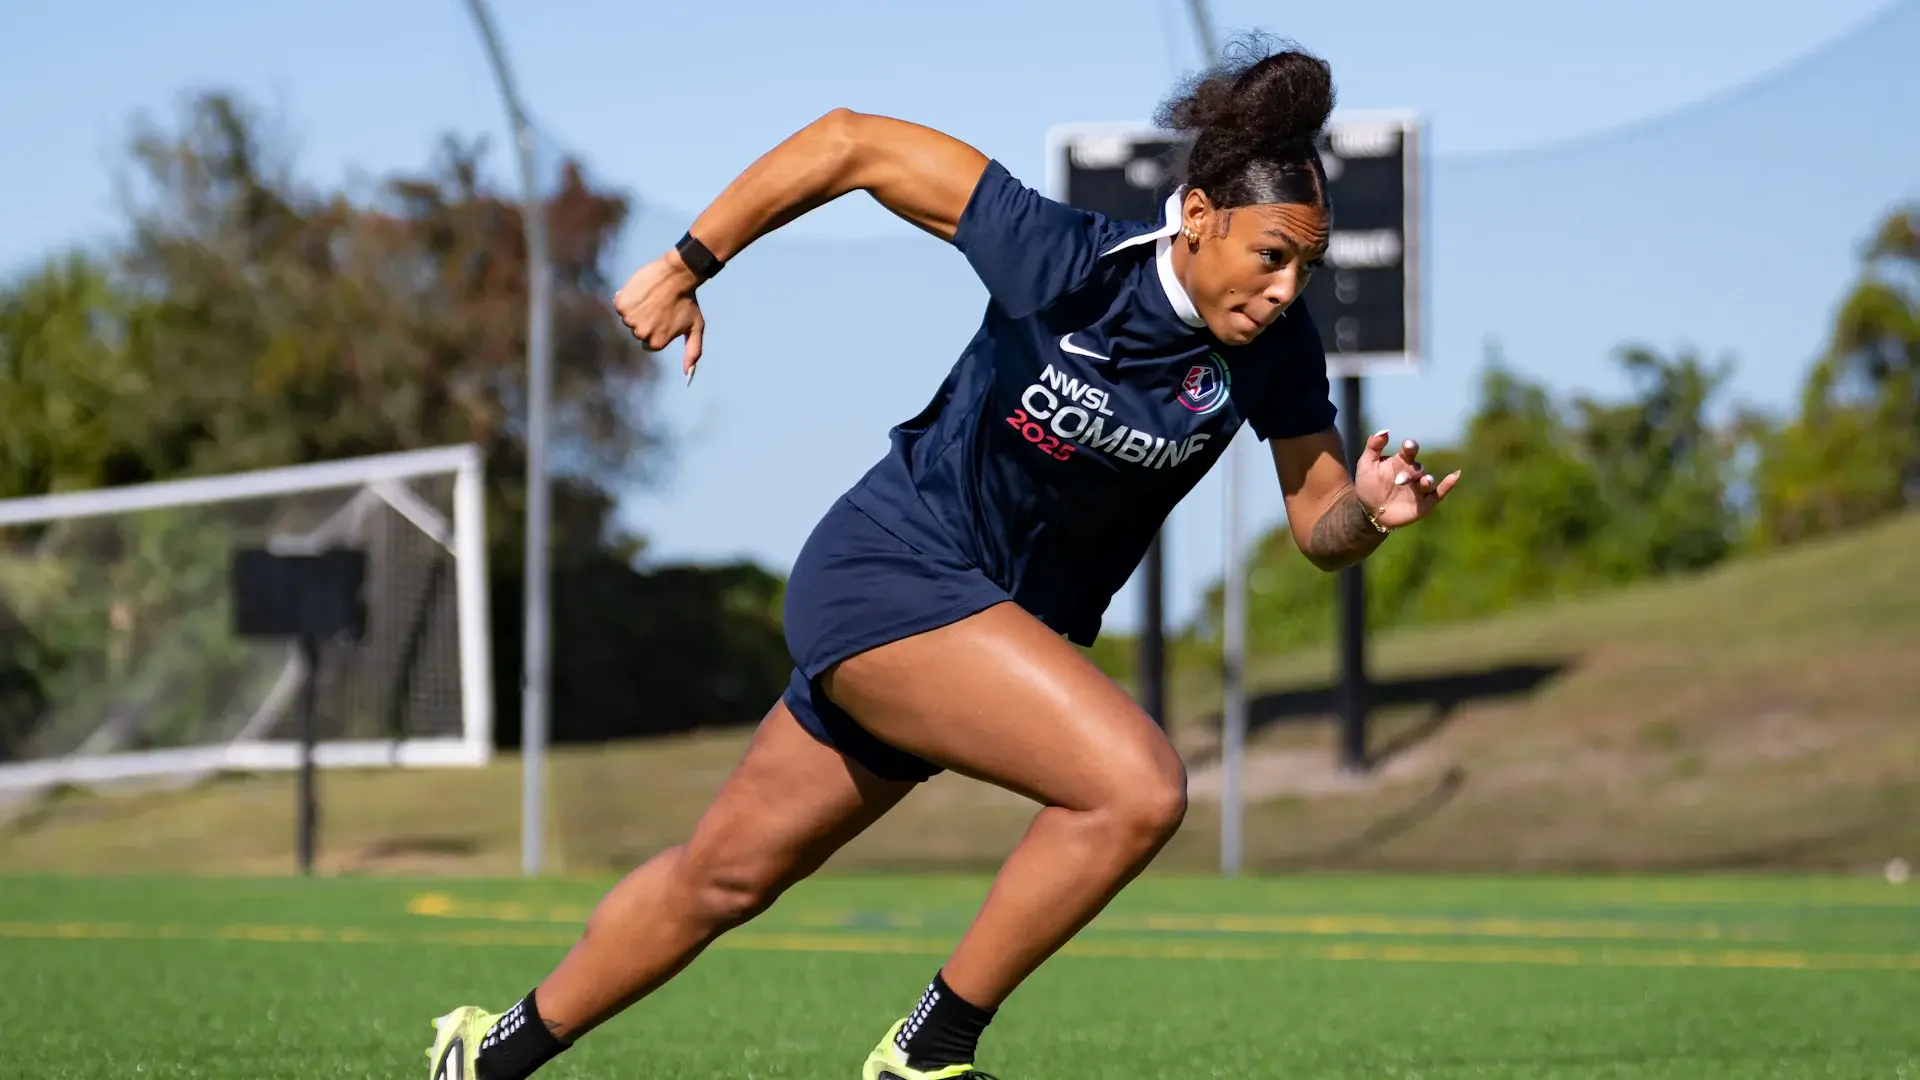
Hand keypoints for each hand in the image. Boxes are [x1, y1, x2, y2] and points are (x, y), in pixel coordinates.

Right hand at [613, 252, 705, 378]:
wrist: (678, 274)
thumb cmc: (689, 301)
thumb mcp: (695, 328)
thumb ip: (693, 351)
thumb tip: (688, 375)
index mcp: (656, 343)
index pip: (648, 342)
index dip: (657, 327)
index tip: (666, 316)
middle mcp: (641, 334)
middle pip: (637, 330)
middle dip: (647, 319)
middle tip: (660, 305)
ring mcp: (629, 319)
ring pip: (628, 317)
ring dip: (637, 308)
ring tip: (652, 297)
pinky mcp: (621, 304)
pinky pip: (620, 303)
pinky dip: (627, 297)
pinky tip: (642, 290)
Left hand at [1352, 429, 1460, 529]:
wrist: (1369, 511)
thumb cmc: (1368, 485)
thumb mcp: (1366, 465)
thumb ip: (1373, 447)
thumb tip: (1385, 431)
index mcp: (1401, 461)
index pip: (1409, 451)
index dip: (1410, 447)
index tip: (1408, 445)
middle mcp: (1413, 473)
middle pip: (1418, 468)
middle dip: (1411, 472)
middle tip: (1398, 480)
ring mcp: (1420, 488)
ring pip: (1428, 481)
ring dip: (1427, 480)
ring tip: (1425, 481)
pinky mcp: (1425, 503)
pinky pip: (1440, 493)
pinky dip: (1449, 485)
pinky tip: (1456, 475)